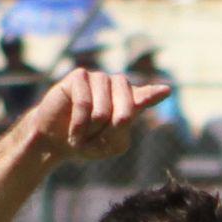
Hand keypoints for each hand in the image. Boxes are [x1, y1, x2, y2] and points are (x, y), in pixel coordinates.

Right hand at [21, 69, 172, 163]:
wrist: (56, 140)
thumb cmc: (87, 142)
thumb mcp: (110, 145)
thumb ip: (122, 132)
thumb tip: (126, 117)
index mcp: (130, 102)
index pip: (145, 96)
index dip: (153, 94)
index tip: (166, 91)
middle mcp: (117, 87)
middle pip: (126, 107)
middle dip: (112, 129)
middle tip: (99, 139)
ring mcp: (99, 79)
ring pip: (103, 109)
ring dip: (92, 129)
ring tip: (84, 135)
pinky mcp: (80, 76)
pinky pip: (84, 103)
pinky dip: (79, 124)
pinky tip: (74, 132)